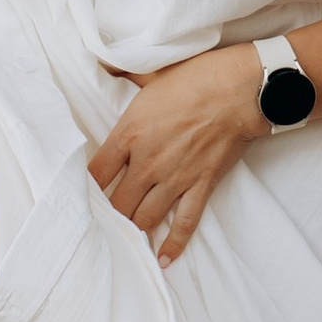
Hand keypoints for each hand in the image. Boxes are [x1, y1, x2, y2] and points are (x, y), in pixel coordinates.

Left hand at [87, 43, 264, 264]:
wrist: (241, 88)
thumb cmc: (196, 76)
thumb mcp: (151, 71)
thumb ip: (121, 70)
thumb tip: (99, 61)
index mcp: (129, 134)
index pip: (95, 173)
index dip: (84, 189)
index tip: (79, 196)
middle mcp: (148, 162)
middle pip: (116, 204)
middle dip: (107, 216)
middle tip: (99, 225)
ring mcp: (175, 178)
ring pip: (145, 218)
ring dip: (133, 230)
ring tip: (124, 241)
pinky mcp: (201, 185)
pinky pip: (185, 222)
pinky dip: (174, 244)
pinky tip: (163, 260)